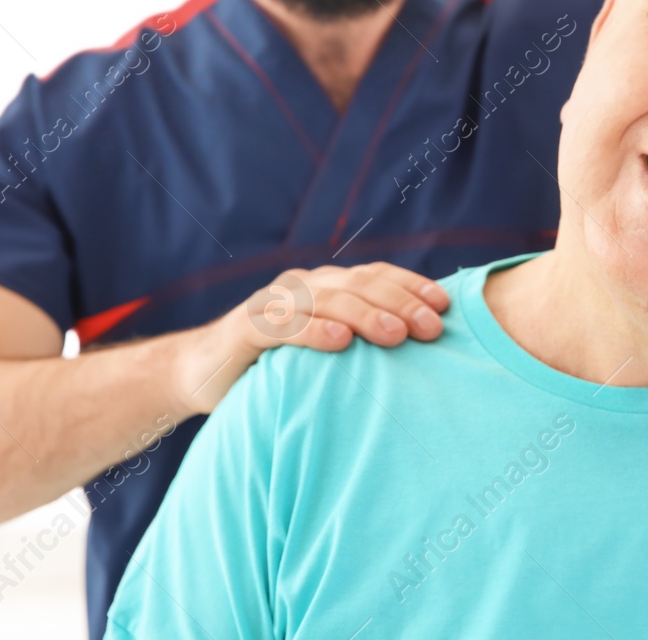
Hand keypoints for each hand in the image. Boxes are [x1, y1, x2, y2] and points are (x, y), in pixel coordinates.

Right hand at [176, 263, 449, 412]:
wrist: (202, 372)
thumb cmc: (275, 364)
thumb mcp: (323, 348)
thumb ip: (360, 339)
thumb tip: (418, 348)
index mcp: (326, 285)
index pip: (376, 275)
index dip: (411, 285)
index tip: (445, 306)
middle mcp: (303, 286)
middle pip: (359, 285)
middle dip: (400, 303)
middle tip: (431, 328)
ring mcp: (274, 304)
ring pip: (328, 300)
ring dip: (366, 315)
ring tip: (397, 334)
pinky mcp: (246, 328)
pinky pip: (285, 326)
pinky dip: (314, 332)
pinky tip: (340, 343)